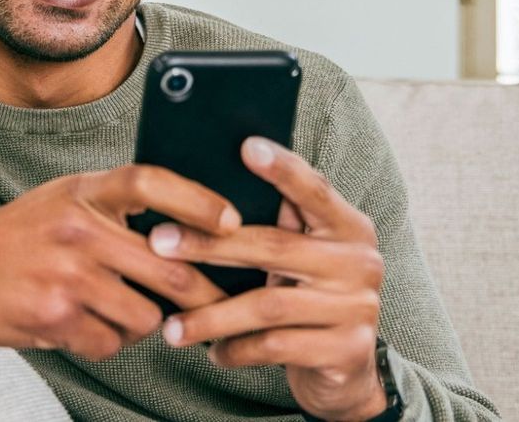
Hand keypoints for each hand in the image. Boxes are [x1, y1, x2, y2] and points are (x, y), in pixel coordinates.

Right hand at [0, 165, 240, 360]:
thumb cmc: (22, 233)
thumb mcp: (65, 198)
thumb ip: (116, 205)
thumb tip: (190, 227)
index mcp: (83, 191)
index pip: (150, 182)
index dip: (197, 201)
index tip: (232, 221)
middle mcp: (77, 228)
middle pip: (168, 265)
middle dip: (205, 294)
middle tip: (222, 305)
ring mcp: (65, 274)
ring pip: (145, 315)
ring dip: (144, 323)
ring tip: (117, 311)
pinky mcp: (53, 315)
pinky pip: (109, 342)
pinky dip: (105, 341)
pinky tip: (81, 325)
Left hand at [150, 137, 386, 419]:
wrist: (345, 370)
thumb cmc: (303, 296)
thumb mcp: (298, 258)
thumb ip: (274, 225)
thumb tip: (198, 190)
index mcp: (347, 226)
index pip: (314, 189)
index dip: (282, 169)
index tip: (246, 146)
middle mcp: (360, 261)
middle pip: (273, 246)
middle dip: (207, 244)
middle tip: (158, 242)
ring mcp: (358, 307)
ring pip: (268, 305)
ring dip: (211, 316)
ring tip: (171, 327)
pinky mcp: (348, 351)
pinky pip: (277, 346)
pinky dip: (237, 349)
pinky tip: (213, 353)